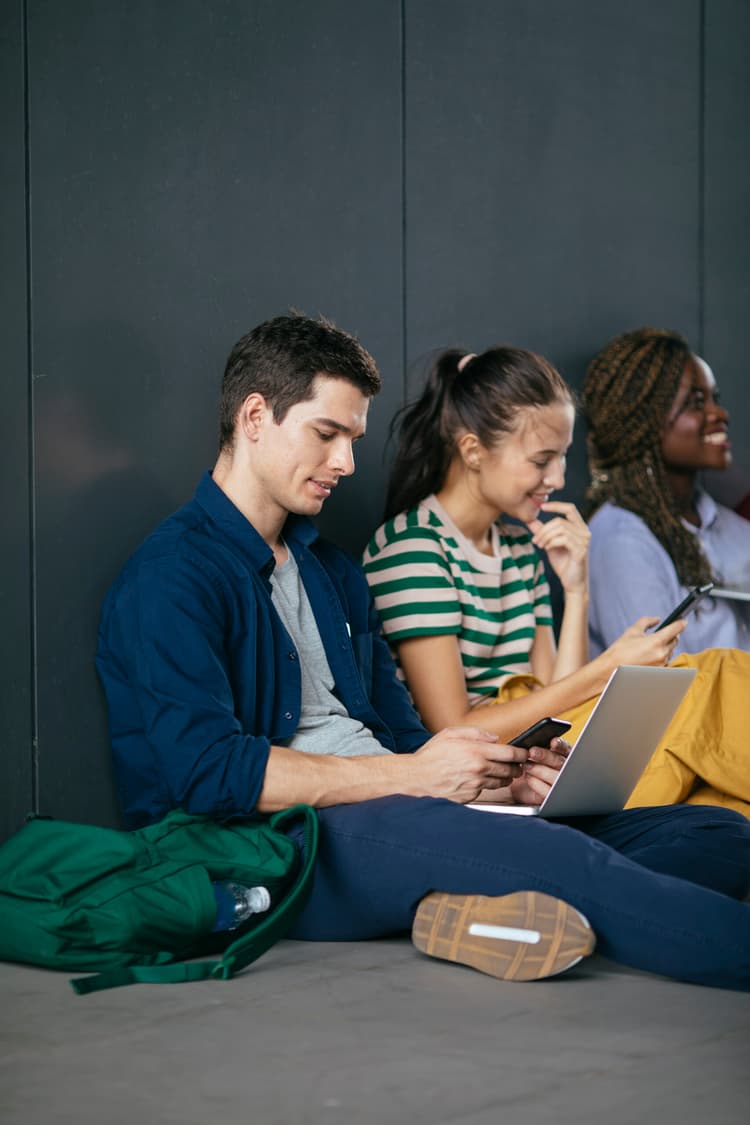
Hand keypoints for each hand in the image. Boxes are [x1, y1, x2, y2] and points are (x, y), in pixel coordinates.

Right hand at [409, 726, 526, 802]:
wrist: (416, 779)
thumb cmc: (431, 755)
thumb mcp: (451, 734)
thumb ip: (476, 733)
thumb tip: (495, 739)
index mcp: (476, 751)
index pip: (510, 753)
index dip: (522, 753)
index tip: (525, 753)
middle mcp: (479, 769)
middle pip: (511, 770)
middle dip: (516, 766)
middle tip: (515, 763)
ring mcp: (476, 785)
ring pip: (501, 782)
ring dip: (504, 777)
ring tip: (498, 771)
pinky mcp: (471, 796)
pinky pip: (486, 790)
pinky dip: (486, 784)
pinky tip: (478, 779)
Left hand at [507, 736, 571, 806]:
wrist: (517, 786)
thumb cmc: (527, 765)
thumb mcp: (531, 754)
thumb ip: (537, 746)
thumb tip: (533, 738)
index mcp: (563, 755)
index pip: (566, 748)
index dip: (561, 745)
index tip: (553, 742)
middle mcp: (565, 769)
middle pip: (560, 762)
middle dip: (546, 756)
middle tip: (532, 752)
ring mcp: (561, 784)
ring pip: (556, 777)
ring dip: (540, 770)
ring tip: (526, 765)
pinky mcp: (553, 797)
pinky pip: (549, 792)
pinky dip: (537, 783)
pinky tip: (528, 777)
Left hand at [527, 502, 590, 594]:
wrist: (572, 582)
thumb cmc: (563, 563)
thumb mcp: (549, 544)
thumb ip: (543, 532)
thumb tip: (530, 520)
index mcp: (579, 527)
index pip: (570, 509)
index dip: (556, 505)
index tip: (541, 506)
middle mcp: (584, 532)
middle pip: (560, 520)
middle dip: (543, 529)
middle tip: (535, 540)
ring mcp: (584, 541)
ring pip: (561, 529)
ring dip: (545, 537)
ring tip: (539, 545)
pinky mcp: (581, 551)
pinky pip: (564, 539)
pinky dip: (551, 542)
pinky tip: (547, 549)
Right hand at [603, 616, 685, 669]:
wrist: (612, 670)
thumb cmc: (621, 650)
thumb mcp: (633, 630)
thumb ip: (647, 621)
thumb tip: (657, 619)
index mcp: (656, 641)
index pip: (676, 629)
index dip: (681, 623)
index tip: (683, 620)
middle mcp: (662, 653)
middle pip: (675, 640)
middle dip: (672, 635)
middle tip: (665, 632)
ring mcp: (662, 664)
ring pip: (670, 651)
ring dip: (666, 646)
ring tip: (653, 645)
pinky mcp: (660, 672)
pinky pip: (665, 660)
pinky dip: (661, 655)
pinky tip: (651, 655)